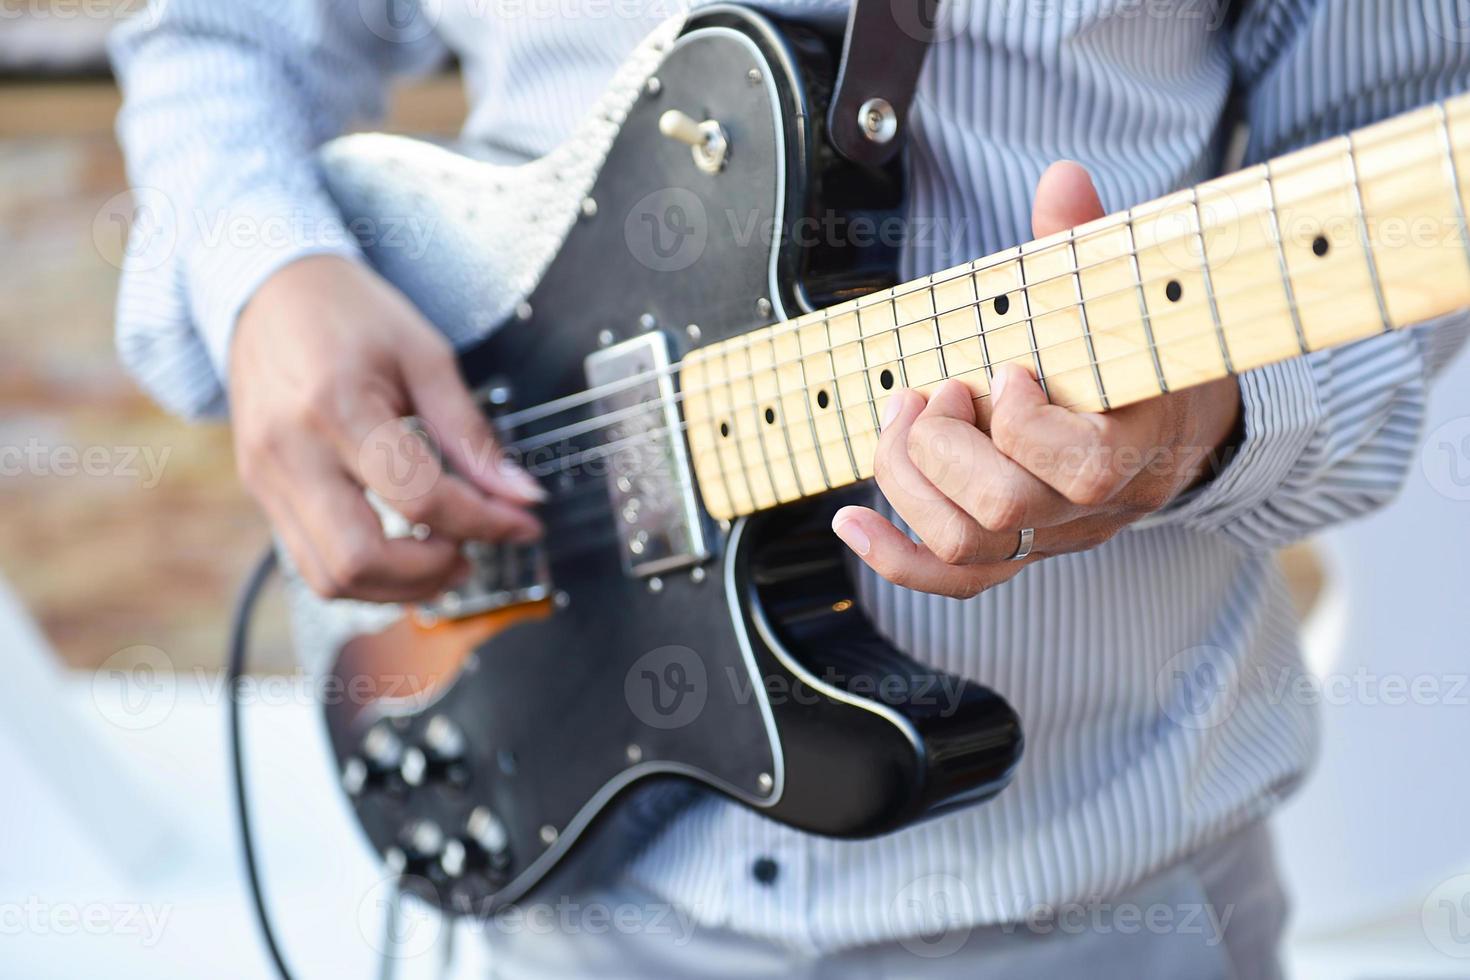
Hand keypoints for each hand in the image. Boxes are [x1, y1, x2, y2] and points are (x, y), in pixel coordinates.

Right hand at [229, 255, 544, 601]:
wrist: (267, 290)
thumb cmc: (346, 311)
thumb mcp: (425, 355)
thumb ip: (472, 434)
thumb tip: (520, 494)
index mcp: (337, 407)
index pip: (420, 499)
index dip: (484, 522)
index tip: (522, 522)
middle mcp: (290, 452)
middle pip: (360, 561)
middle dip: (431, 573)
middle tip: (473, 550)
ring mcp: (267, 479)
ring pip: (329, 579)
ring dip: (397, 587)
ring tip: (443, 556)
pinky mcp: (261, 492)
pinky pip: (311, 561)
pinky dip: (365, 572)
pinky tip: (402, 547)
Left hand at [831, 162, 1241, 598]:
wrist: (1176, 420)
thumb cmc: (1137, 349)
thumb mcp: (1122, 294)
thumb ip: (1084, 245)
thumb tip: (1061, 178)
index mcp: (1136, 445)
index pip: (1080, 468)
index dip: (1024, 422)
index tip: (1006, 369)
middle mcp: (1094, 508)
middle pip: (1004, 512)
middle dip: (945, 445)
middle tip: (937, 389)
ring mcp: (1052, 536)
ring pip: (966, 546)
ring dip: (908, 480)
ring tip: (904, 413)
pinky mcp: (1017, 553)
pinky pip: (953, 580)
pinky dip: (892, 557)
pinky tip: (848, 519)